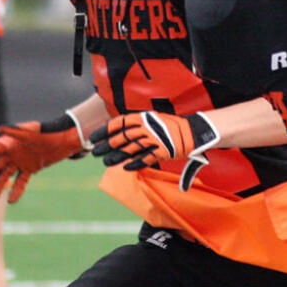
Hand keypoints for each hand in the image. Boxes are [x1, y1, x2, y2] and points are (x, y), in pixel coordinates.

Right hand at [0, 113, 89, 202]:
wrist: (65, 139)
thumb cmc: (48, 131)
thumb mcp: (33, 130)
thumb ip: (17, 130)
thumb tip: (0, 129)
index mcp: (9, 142)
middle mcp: (12, 152)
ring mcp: (21, 160)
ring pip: (5, 174)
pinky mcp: (31, 168)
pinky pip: (21, 181)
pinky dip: (16, 190)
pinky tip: (12, 200)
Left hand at [89, 111, 219, 191]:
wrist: (191, 131)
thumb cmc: (169, 125)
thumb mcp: (151, 119)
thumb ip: (136, 124)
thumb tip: (118, 129)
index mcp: (143, 118)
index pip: (119, 123)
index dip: (104, 130)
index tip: (94, 137)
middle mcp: (147, 128)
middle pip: (122, 137)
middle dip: (106, 145)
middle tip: (95, 152)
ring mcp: (154, 140)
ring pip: (131, 149)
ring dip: (117, 156)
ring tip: (106, 162)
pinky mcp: (162, 152)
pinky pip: (146, 159)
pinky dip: (135, 164)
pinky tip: (126, 168)